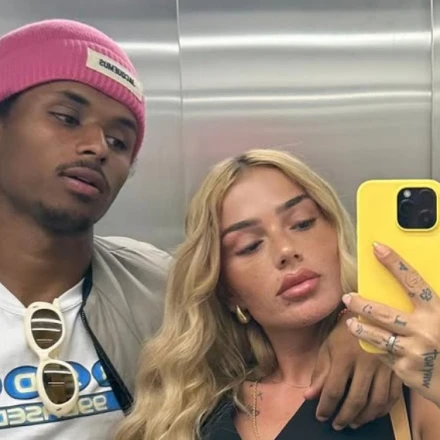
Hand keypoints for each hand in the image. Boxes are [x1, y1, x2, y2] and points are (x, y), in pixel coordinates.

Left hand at [304, 310, 401, 429]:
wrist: (370, 315)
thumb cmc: (345, 331)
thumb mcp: (328, 347)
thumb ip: (320, 373)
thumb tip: (309, 396)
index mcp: (344, 356)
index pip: (334, 389)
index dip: (326, 406)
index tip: (320, 416)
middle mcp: (365, 363)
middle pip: (356, 399)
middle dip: (345, 416)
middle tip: (337, 425)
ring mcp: (384, 366)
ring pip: (376, 402)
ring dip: (364, 417)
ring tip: (353, 422)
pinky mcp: (396, 369)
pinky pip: (393, 396)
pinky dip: (382, 410)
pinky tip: (372, 413)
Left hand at [344, 242, 439, 407]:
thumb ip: (426, 305)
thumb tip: (406, 283)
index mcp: (437, 313)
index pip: (413, 282)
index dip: (395, 263)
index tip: (378, 248)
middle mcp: (425, 331)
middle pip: (383, 312)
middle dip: (361, 304)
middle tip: (348, 297)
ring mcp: (414, 352)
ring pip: (376, 335)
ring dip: (359, 328)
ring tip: (350, 322)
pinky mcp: (405, 369)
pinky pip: (383, 354)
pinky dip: (377, 348)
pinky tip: (374, 345)